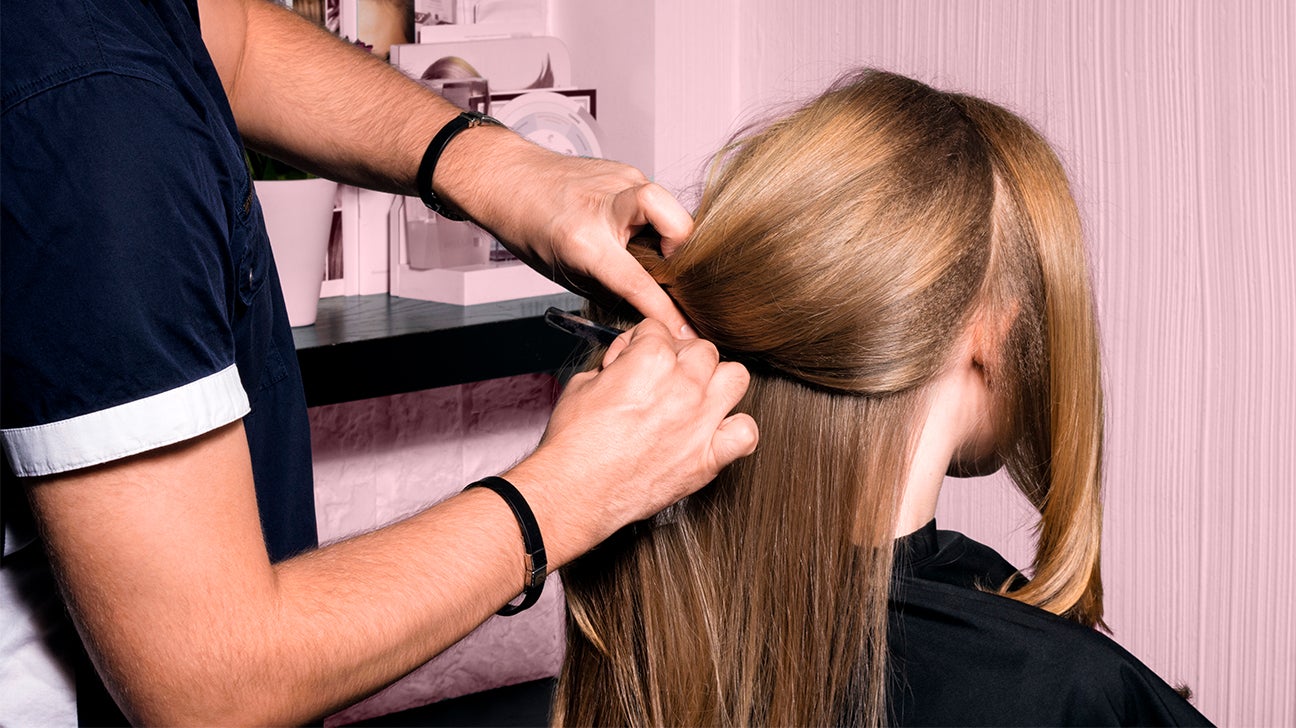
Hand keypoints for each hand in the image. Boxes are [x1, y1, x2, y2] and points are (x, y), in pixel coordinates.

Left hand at [437, 131, 695, 334]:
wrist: (510, 176)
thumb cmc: (529, 226)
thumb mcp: (563, 271)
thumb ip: (607, 288)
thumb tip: (646, 311)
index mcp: (583, 240)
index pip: (635, 281)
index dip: (664, 311)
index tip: (683, 331)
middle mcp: (604, 207)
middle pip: (672, 219)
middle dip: (684, 247)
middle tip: (674, 267)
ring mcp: (619, 181)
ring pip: (668, 205)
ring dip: (671, 232)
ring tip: (653, 249)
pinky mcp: (625, 169)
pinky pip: (656, 198)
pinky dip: (654, 218)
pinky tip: (636, 228)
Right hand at [506, 319, 757, 564]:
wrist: (574, 492)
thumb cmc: (573, 443)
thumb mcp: (582, 384)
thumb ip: (614, 366)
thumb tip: (624, 365)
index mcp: (651, 360)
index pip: (659, 330)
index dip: (641, 344)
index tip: (634, 361)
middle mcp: (683, 386)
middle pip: (703, 350)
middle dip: (681, 359)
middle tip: (663, 378)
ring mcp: (701, 422)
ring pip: (736, 378)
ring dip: (718, 383)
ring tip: (697, 397)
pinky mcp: (707, 459)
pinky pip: (746, 434)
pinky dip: (736, 431)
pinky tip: (716, 433)